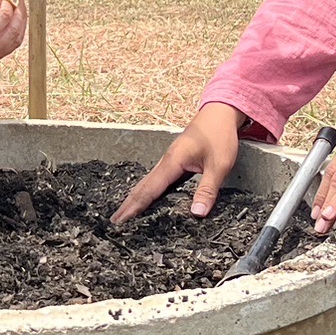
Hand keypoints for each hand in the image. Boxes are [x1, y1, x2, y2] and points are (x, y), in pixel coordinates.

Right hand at [113, 101, 244, 222]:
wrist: (220, 112)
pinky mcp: (175, 161)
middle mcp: (166, 161)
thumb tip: (197, 214)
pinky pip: (157, 179)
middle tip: (114, 222)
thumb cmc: (219, 135)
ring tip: (125, 214)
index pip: (149, 189)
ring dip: (135, 198)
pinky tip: (147, 199)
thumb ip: (207, 189)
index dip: (135, 206)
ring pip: (148, 182)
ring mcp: (169, 160)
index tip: (121, 220)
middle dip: (128, 204)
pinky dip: (148, 191)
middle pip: (142, 186)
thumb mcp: (219, 165)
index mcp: (173, 161)